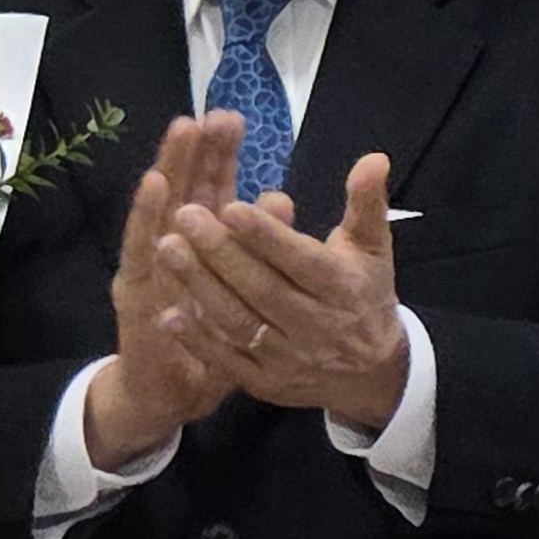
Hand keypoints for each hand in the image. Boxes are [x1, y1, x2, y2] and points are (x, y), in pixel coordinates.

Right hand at [82, 115, 245, 468]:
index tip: (229, 119)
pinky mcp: (134, 291)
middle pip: (180, 190)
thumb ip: (263, 246)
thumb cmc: (213, 334)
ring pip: (157, 211)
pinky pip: (140, 251)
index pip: (209, 189)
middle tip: (202, 116)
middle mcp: (166, 245)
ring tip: (181, 137)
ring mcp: (146, 266)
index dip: (217, 156)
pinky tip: (153, 190)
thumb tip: (282, 198)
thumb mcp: (246, 291)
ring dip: (167, 173)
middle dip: (190, 153)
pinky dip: (144, 217)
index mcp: (198, 243)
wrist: (168, 386)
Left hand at [160, 151, 408, 429]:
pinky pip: (228, 360)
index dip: (267, 236)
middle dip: (220, 253)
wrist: (372, 373)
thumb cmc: (364, 294)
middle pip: (263, 289)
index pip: (301, 260)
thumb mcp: (372, 250)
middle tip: (183, 215)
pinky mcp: (265, 382)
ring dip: (200, 287)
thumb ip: (367, 204)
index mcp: (343, 288)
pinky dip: (199, 339)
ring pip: (239, 321)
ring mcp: (289, 357)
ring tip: (165, 248)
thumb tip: (373, 157)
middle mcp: (317, 326)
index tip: (231, 206)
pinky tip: (168, 312)